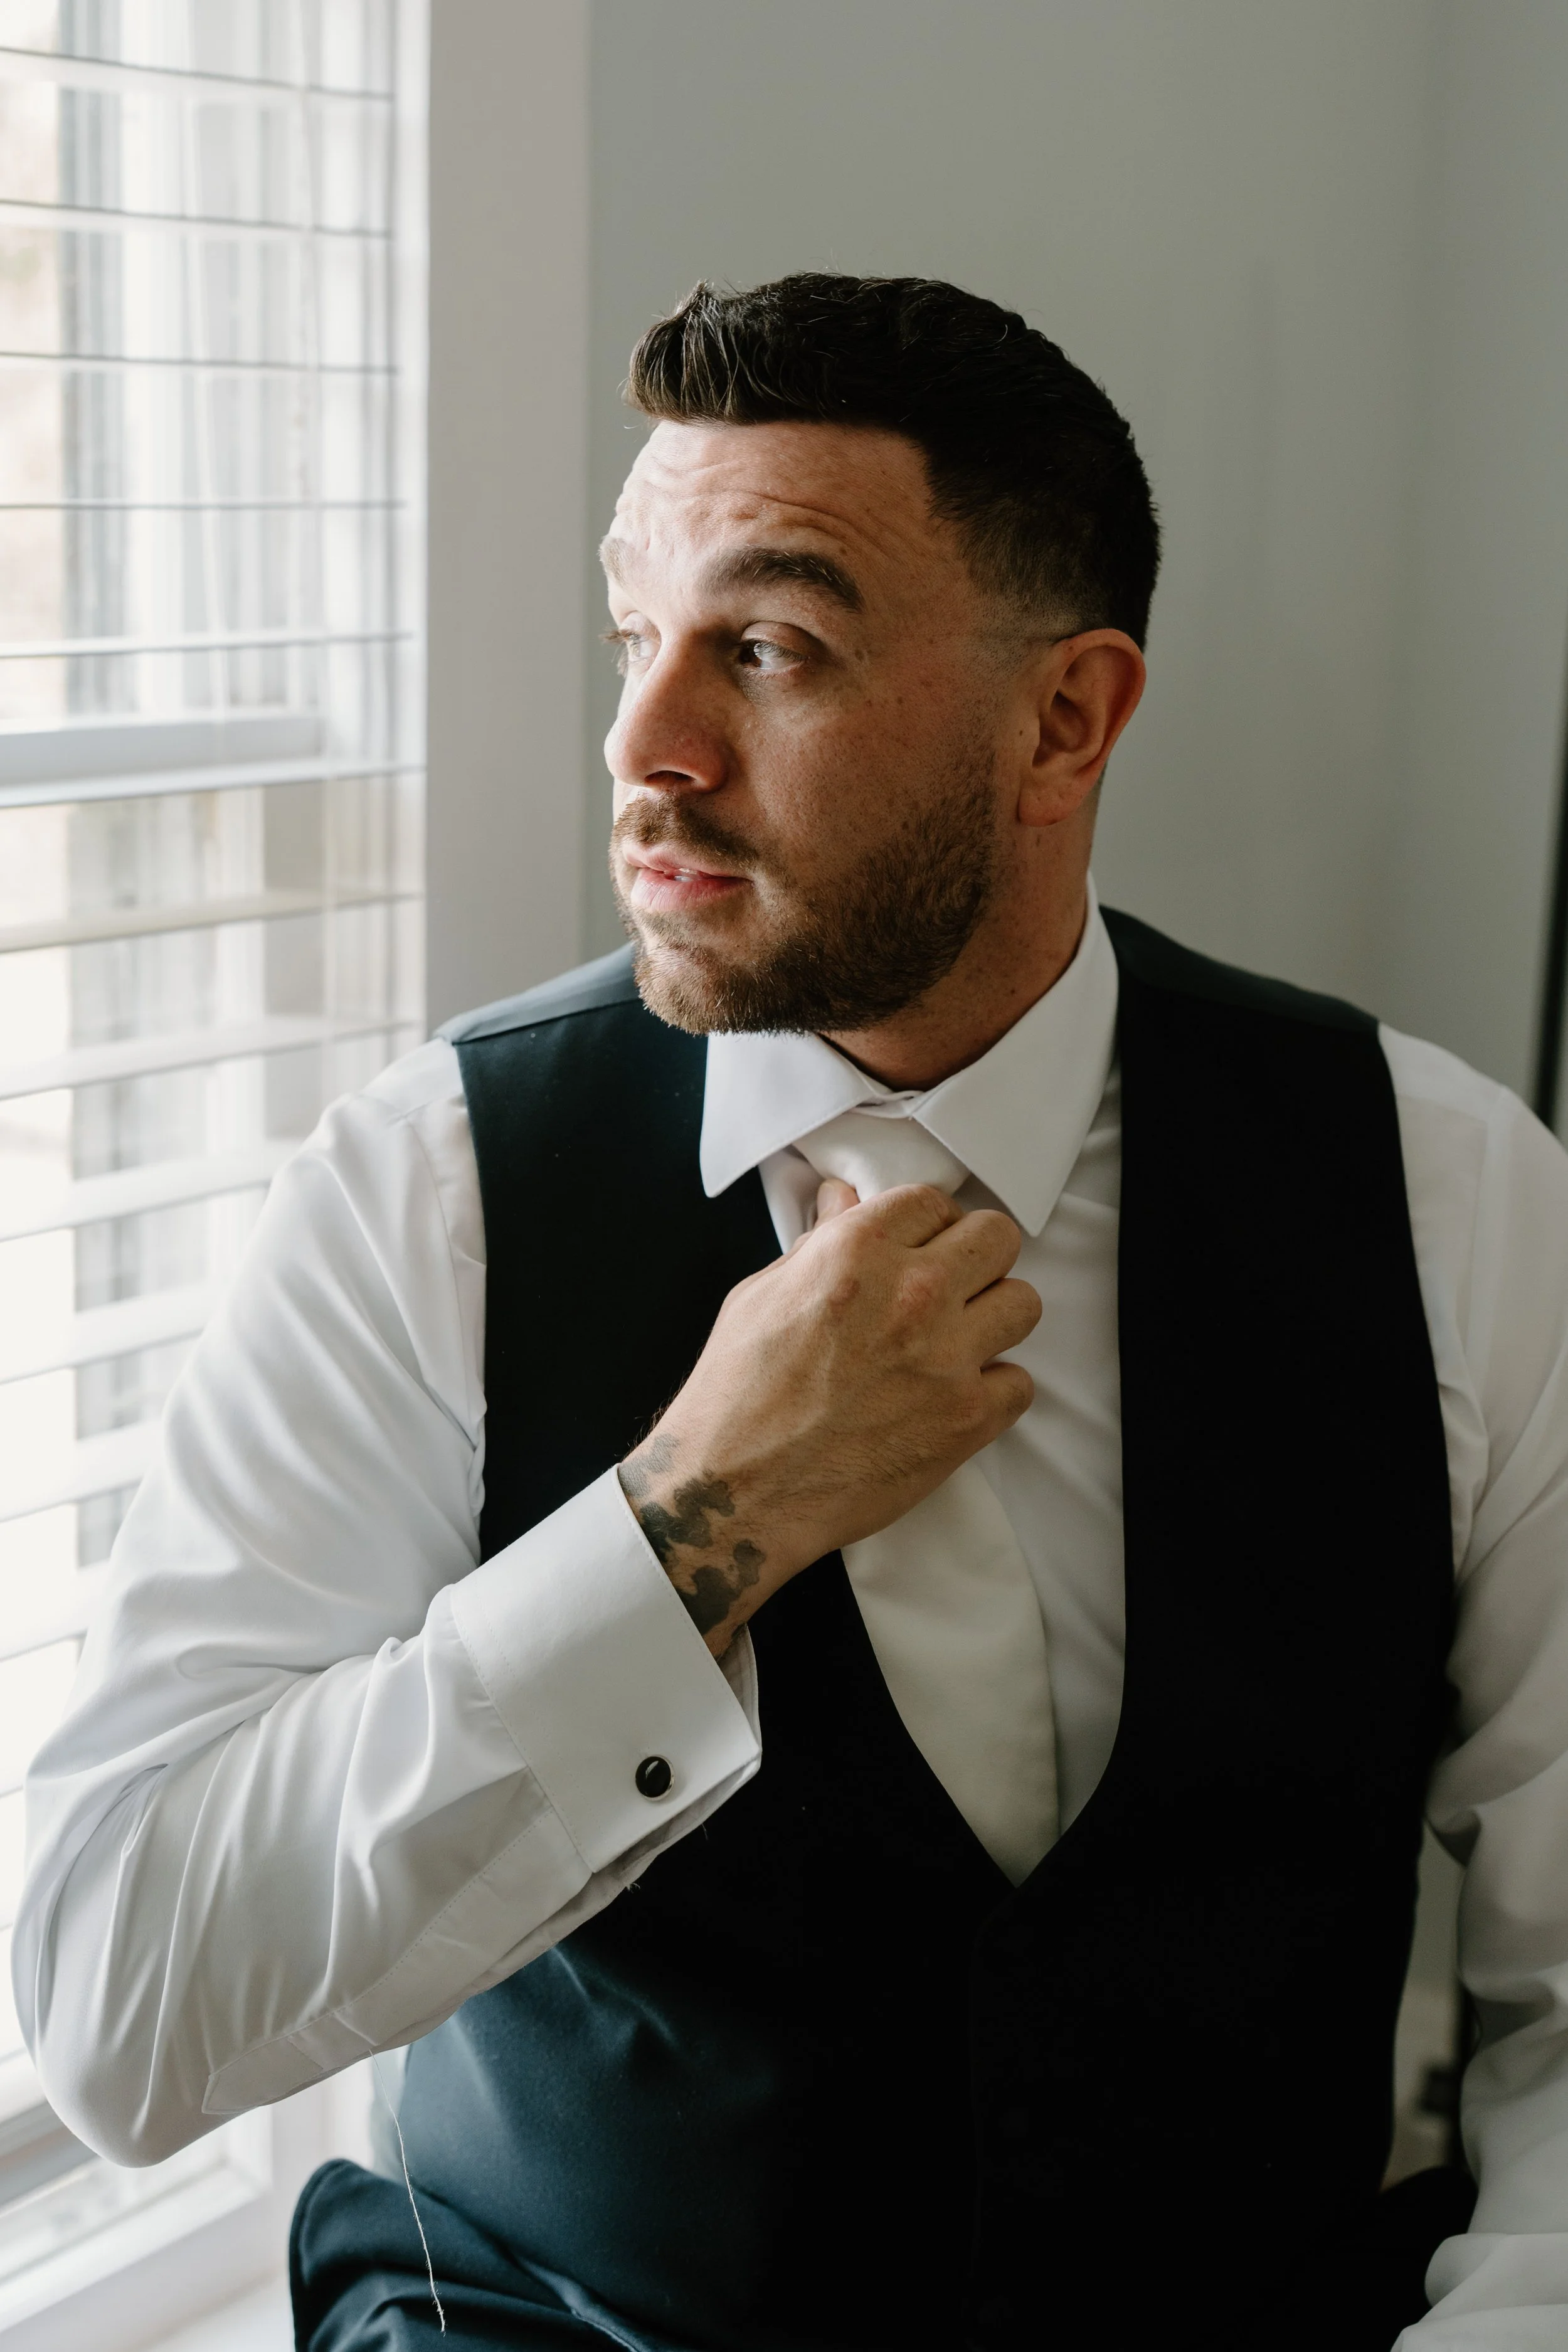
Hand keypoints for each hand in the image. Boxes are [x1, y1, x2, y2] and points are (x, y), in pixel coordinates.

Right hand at [618, 1180, 1039, 1653]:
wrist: (737, 1491)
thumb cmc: (737, 1393)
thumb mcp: (761, 1294)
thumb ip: (818, 1243)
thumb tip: (844, 1199)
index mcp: (857, 1250)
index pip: (933, 1200)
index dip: (927, 1224)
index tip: (922, 1246)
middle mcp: (912, 1293)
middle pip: (996, 1238)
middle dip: (976, 1257)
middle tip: (951, 1287)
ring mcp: (946, 1357)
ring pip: (1024, 1303)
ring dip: (994, 1318)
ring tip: (959, 1341)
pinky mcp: (967, 1419)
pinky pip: (1020, 1383)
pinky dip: (994, 1391)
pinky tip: (954, 1398)